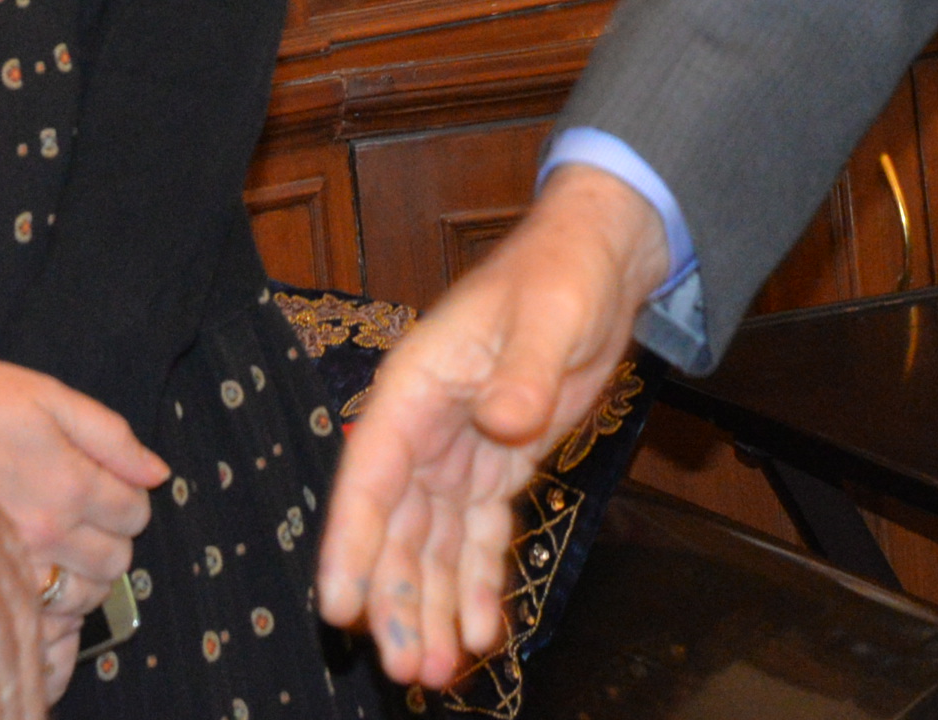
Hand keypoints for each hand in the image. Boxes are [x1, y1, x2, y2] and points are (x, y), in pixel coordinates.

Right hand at [0, 348, 161, 618]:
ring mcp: (13, 562)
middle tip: (88, 514)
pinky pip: (40, 613)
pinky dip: (51, 601)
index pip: (134, 515)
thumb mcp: (49, 396)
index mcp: (70, 483)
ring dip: (85, 573)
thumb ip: (111, 437)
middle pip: (115, 562)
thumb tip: (157, 472)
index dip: (130, 498)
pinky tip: (39, 572)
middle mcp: (48, 532)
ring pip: (82, 596)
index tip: (110, 486)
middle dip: (113, 538)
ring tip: (64, 544)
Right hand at [316, 168, 665, 687]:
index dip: (351, 545)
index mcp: (415, 386)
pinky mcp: (497, 467)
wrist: (599, 264)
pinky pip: (478, 537)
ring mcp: (458, 451)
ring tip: (436, 673)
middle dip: (396, 599)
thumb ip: (525, 370)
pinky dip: (478, 585)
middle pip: (396, 527)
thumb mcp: (548, 316)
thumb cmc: (561, 275)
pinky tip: (481, 634)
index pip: (368, 475)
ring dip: (431, 606)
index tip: (339, 608)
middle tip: (404, 668)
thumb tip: (506, 423)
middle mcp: (424, 427)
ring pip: (431, 544)